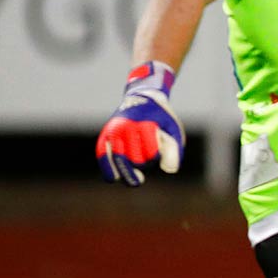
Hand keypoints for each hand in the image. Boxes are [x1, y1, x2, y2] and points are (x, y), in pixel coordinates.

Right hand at [96, 61, 184, 185]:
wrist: (142, 98)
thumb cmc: (160, 119)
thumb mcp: (173, 131)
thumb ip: (174, 151)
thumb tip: (169, 170)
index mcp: (144, 124)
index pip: (151, 154)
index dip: (158, 155)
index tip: (159, 144)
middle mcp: (126, 127)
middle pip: (136, 160)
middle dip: (145, 162)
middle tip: (148, 150)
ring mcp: (113, 131)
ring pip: (121, 161)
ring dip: (131, 167)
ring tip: (137, 160)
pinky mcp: (105, 136)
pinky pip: (102, 155)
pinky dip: (108, 169)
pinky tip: (113, 178)